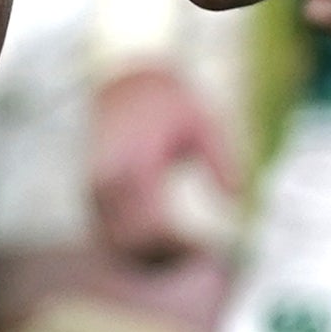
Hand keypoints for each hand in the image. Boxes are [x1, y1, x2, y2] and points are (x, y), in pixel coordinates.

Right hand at [91, 64, 239, 262]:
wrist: (126, 76)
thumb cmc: (169, 99)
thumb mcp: (204, 122)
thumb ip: (223, 160)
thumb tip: (237, 200)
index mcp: (135, 163)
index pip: (151, 224)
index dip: (176, 245)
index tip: (203, 248)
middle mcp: (108, 179)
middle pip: (128, 240)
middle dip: (160, 255)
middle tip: (196, 255)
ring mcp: (96, 186)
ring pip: (114, 240)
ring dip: (144, 252)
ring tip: (183, 249)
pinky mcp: (93, 190)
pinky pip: (108, 229)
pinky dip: (132, 241)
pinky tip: (163, 239)